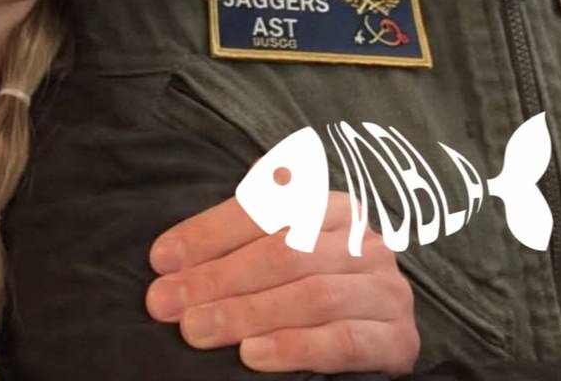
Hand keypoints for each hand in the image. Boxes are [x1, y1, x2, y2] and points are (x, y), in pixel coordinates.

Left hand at [146, 192, 418, 374]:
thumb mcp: (287, 244)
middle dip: (218, 277)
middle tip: (167, 302)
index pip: (266, 210)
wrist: (377, 338)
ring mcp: (385, 288)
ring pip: (311, 295)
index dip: (210, 233)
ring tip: (198, 329)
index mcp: (333, 205)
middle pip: (284, 252)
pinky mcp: (398, 337)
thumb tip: (190, 232)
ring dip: (248, 313)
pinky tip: (253, 355)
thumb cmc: (314, 284)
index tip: (162, 258)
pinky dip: (295, 347)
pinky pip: (343, 341)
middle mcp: (364, 240)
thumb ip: (250, 224)